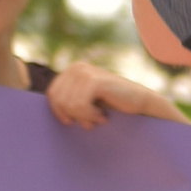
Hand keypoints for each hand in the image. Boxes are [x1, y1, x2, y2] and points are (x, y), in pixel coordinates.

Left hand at [46, 58, 185, 128]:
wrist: (139, 102)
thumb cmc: (113, 105)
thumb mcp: (86, 100)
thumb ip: (70, 99)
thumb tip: (51, 109)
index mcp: (72, 70)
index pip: (52, 93)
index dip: (58, 111)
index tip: (70, 122)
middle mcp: (76, 68)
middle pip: (59, 99)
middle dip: (73, 115)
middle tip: (89, 122)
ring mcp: (85, 72)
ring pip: (69, 104)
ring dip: (84, 117)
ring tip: (98, 118)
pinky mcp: (94, 81)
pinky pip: (80, 105)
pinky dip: (90, 116)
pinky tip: (103, 116)